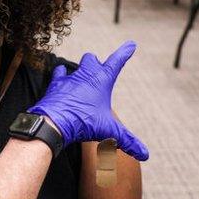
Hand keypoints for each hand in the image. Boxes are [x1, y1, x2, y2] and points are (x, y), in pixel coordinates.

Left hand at [28, 41, 148, 160]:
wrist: (54, 122)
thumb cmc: (83, 122)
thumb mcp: (109, 131)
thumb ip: (128, 141)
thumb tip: (145, 154)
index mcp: (101, 80)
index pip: (116, 62)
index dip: (124, 53)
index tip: (131, 44)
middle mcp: (85, 75)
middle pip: (91, 60)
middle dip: (96, 63)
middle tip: (99, 68)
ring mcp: (68, 79)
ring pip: (74, 65)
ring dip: (78, 71)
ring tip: (80, 78)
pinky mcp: (55, 86)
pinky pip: (58, 75)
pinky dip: (60, 78)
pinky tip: (61, 80)